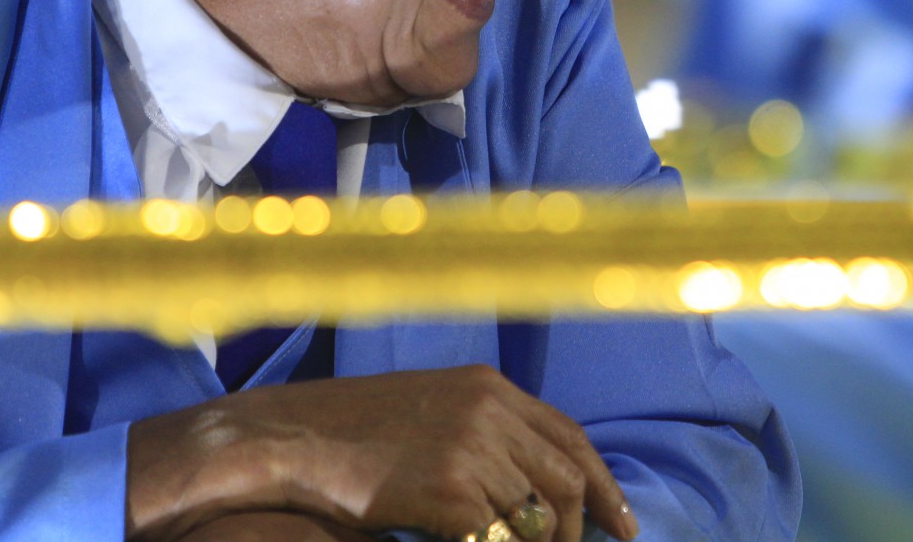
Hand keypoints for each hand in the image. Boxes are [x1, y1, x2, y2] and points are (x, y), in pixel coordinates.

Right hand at [126, 364, 637, 541]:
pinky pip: (497, 538)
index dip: (603, 484)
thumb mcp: (429, 410)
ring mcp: (471, 449)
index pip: (570, 436)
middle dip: (581, 527)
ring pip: (538, 516)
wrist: (289, 439)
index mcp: (487, 386)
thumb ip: (483, 431)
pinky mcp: (450, 492)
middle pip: (567, 478)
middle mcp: (488, 409)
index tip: (623, 524)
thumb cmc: (349, 431)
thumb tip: (529, 481)